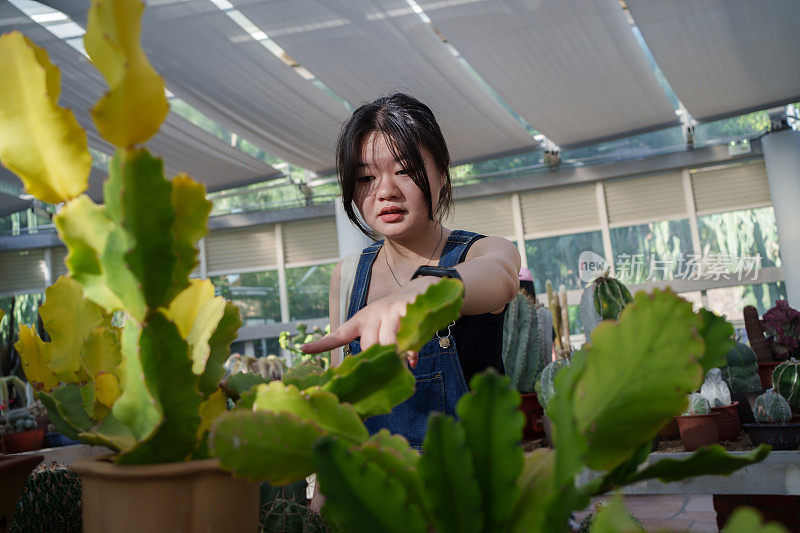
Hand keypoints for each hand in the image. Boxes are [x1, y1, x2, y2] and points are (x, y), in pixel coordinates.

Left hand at [301, 278, 436, 368]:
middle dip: (375, 360)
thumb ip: (374, 347)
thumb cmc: (394, 316)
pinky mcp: (408, 311)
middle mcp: (373, 314)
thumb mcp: (378, 326)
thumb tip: (371, 374)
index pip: (339, 334)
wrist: (422, 291)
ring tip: (400, 367)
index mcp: (361, 320)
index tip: (303, 350)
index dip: (321, 344)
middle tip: (381, 372)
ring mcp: (390, 312)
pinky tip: (411, 360)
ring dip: (394, 358)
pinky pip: (407, 339)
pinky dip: (410, 354)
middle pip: (368, 345)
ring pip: (387, 343)